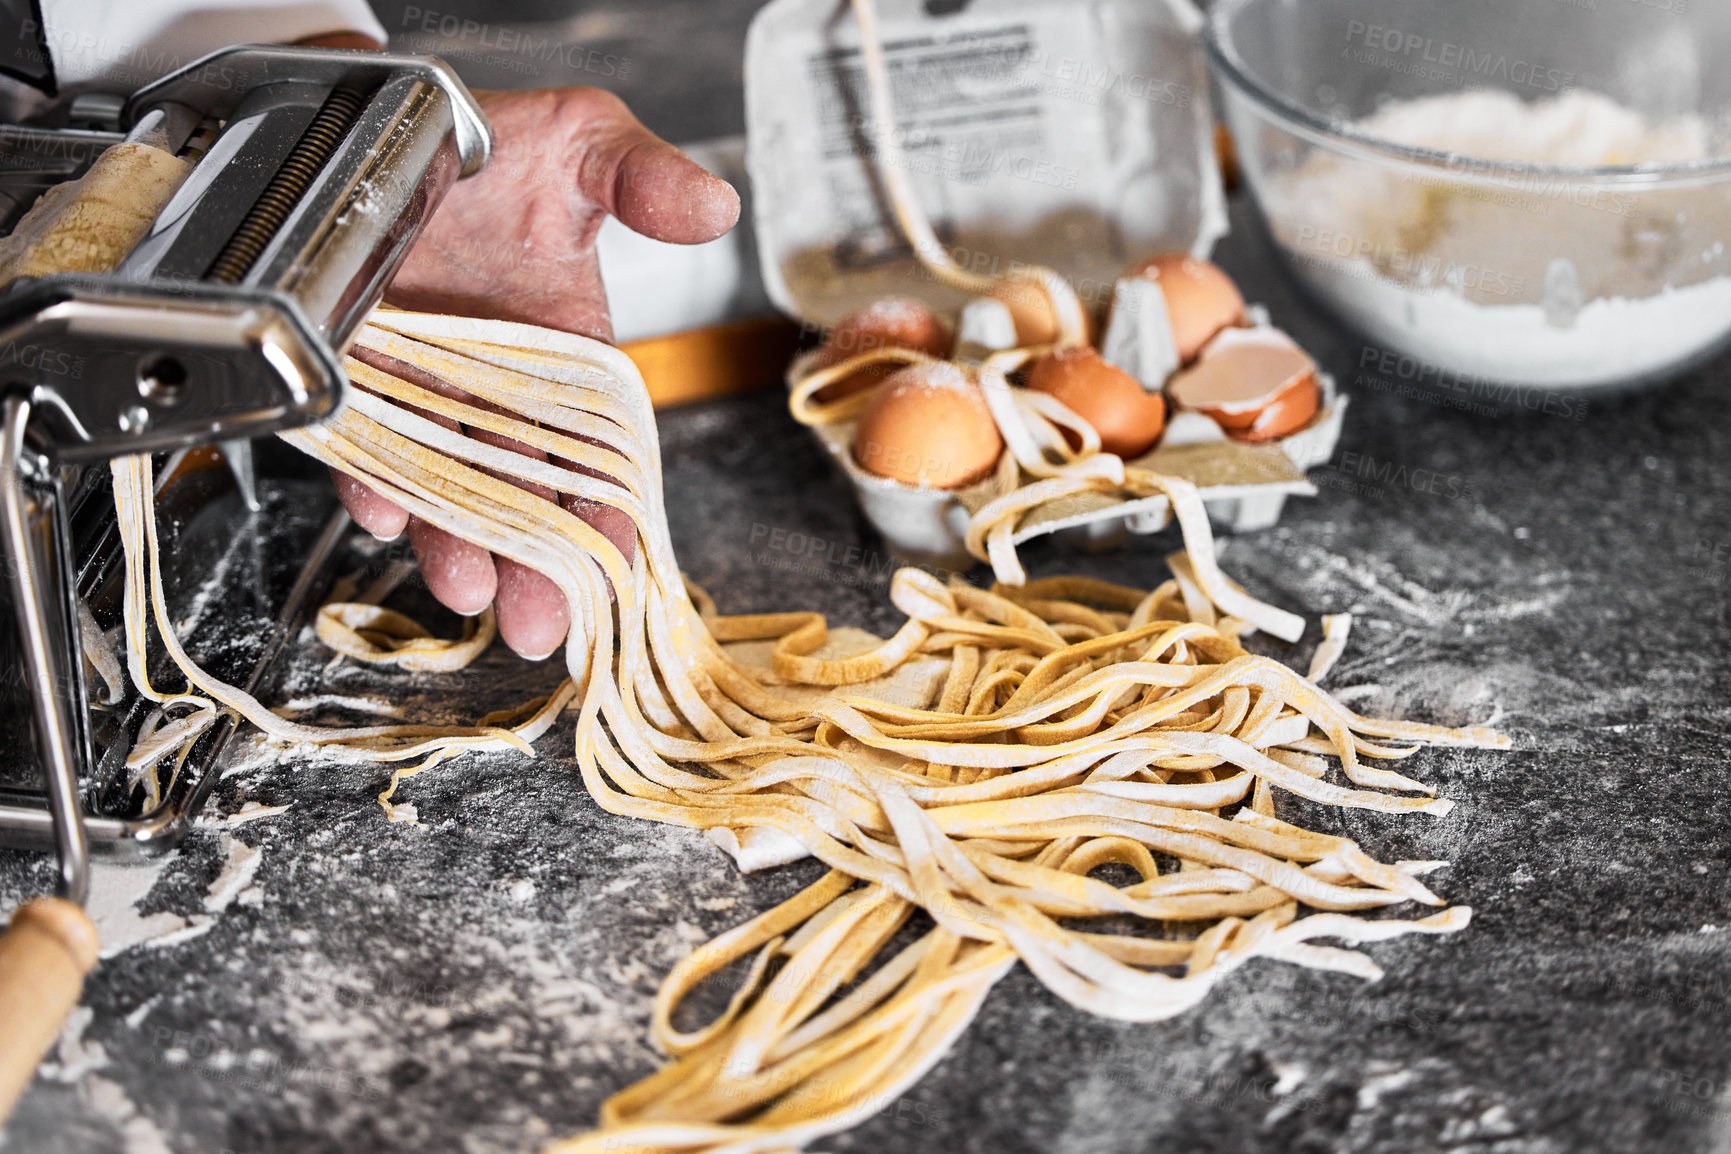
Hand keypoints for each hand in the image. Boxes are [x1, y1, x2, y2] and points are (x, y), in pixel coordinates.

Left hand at [335, 86, 740, 658]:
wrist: (385, 120)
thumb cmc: (495, 143)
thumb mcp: (583, 142)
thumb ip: (642, 178)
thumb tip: (715, 207)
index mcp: (572, 350)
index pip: (599, 444)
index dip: (606, 506)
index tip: (612, 565)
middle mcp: (502, 383)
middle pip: (526, 487)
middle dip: (533, 559)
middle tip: (538, 623)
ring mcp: (429, 388)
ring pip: (447, 483)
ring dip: (456, 541)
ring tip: (465, 586)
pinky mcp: (358, 379)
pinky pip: (362, 444)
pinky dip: (370, 479)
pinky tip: (379, 508)